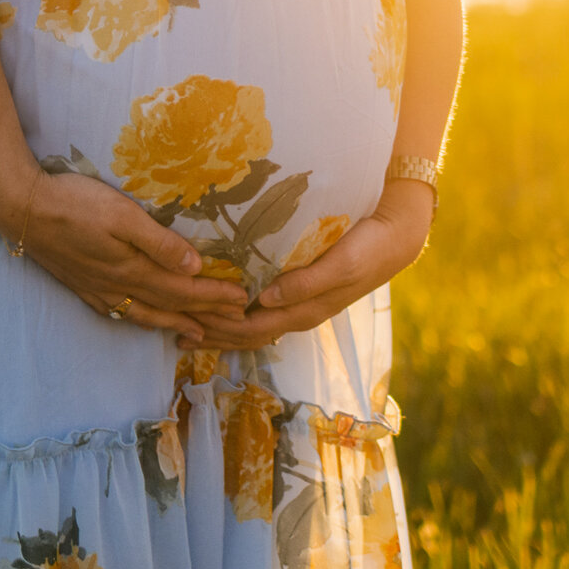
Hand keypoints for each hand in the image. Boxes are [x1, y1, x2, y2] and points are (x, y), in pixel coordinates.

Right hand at [7, 170, 253, 342]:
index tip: (242, 300)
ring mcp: (99, 290)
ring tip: (197, 334)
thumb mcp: (121, 215)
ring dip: (175, 324)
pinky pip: (121, 312)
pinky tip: (143, 318)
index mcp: (133, 269)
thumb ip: (158, 242)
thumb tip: (195, 266)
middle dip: (205, 315)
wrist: (22, 209)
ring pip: (146, 315)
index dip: (214, 296)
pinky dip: (142, 320)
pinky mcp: (83, 286)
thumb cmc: (75, 204)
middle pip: (170, 306)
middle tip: (234, 324)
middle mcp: (118, 287)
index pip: (184, 289)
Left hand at [197, 181, 433, 351]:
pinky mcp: (299, 287)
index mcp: (303, 311)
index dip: (219, 329)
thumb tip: (265, 300)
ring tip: (185, 321)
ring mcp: (298, 302)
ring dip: (219, 326)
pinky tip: (219, 301)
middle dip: (210, 332)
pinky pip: (261, 307)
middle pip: (245, 332)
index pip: (251, 329)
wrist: (395, 236)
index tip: (186, 320)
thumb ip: (306, 283)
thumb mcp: (339, 265)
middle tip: (173, 324)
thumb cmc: (367, 248)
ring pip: (251, 323)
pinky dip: (236, 310)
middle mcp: (296, 312)